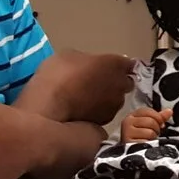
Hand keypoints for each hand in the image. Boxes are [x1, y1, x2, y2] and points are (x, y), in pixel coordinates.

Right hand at [18, 50, 134, 123]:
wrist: (50, 106)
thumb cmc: (59, 74)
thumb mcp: (70, 57)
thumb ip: (88, 60)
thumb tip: (90, 65)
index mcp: (114, 64)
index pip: (128, 64)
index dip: (119, 66)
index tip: (110, 67)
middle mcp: (120, 84)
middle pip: (125, 83)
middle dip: (116, 82)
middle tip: (98, 82)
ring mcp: (115, 105)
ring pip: (116, 99)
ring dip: (107, 97)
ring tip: (88, 98)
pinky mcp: (106, 121)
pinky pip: (105, 112)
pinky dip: (98, 110)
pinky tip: (84, 109)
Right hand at [121, 107, 170, 142]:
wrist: (131, 153)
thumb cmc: (141, 138)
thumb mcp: (150, 125)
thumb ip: (159, 117)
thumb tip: (169, 111)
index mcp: (132, 116)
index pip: (148, 111)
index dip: (158, 117)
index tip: (160, 124)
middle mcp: (127, 122)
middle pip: (150, 121)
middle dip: (156, 129)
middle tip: (153, 135)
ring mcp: (127, 133)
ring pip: (150, 132)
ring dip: (153, 138)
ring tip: (148, 140)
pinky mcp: (129, 143)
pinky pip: (146, 142)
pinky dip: (149, 145)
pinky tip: (146, 145)